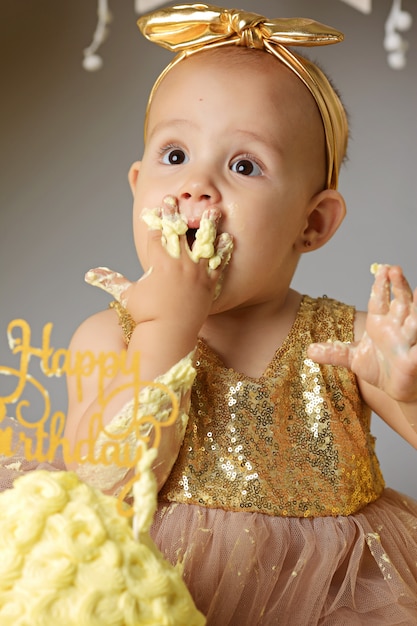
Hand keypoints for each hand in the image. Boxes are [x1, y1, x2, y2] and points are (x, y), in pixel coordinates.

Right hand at [85, 196, 232, 336]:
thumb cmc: (147, 316)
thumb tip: (90, 274)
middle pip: (177, 232)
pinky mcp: (209, 283)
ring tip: (214, 209)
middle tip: (175, 199)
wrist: (170, 333)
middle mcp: (179, 263)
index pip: (156, 235)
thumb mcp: (127, 295)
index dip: (155, 220)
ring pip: (204, 243)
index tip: (156, 207)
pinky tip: (229, 238)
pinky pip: (219, 263)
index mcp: (159, 263)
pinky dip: (224, 250)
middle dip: (175, 214)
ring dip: (209, 225)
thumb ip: (111, 280)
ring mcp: (196, 272)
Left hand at [308, 265, 416, 402]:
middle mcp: (398, 328)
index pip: (380, 300)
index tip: (381, 268)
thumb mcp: (354, 359)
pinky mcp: (415, 360)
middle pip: (400, 303)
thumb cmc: (380, 369)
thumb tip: (309, 350)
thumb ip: (334, 352)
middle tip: (394, 269)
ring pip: (416, 319)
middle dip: (398, 286)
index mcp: (381, 323)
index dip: (381, 284)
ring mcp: (408, 342)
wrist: (396, 390)